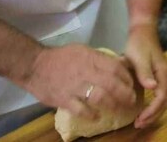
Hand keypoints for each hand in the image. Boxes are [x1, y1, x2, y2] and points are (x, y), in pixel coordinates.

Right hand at [21, 43, 137, 120]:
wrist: (34, 65)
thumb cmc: (61, 58)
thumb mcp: (82, 50)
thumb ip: (100, 58)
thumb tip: (120, 64)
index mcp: (90, 57)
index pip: (115, 67)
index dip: (126, 78)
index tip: (132, 85)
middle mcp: (85, 71)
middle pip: (111, 83)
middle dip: (125, 93)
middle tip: (131, 100)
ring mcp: (74, 86)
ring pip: (99, 96)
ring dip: (112, 104)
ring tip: (119, 109)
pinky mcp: (63, 99)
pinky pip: (81, 109)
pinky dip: (91, 114)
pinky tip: (96, 117)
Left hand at [124, 23, 166, 128]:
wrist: (143, 31)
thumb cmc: (139, 44)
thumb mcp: (139, 58)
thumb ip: (145, 73)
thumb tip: (152, 87)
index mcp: (165, 74)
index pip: (161, 98)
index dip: (152, 111)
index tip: (139, 119)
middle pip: (165, 102)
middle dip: (153, 115)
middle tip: (139, 125)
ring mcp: (165, 78)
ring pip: (163, 100)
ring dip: (154, 113)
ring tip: (141, 122)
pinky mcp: (160, 78)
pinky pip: (160, 96)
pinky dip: (153, 106)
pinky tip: (143, 111)